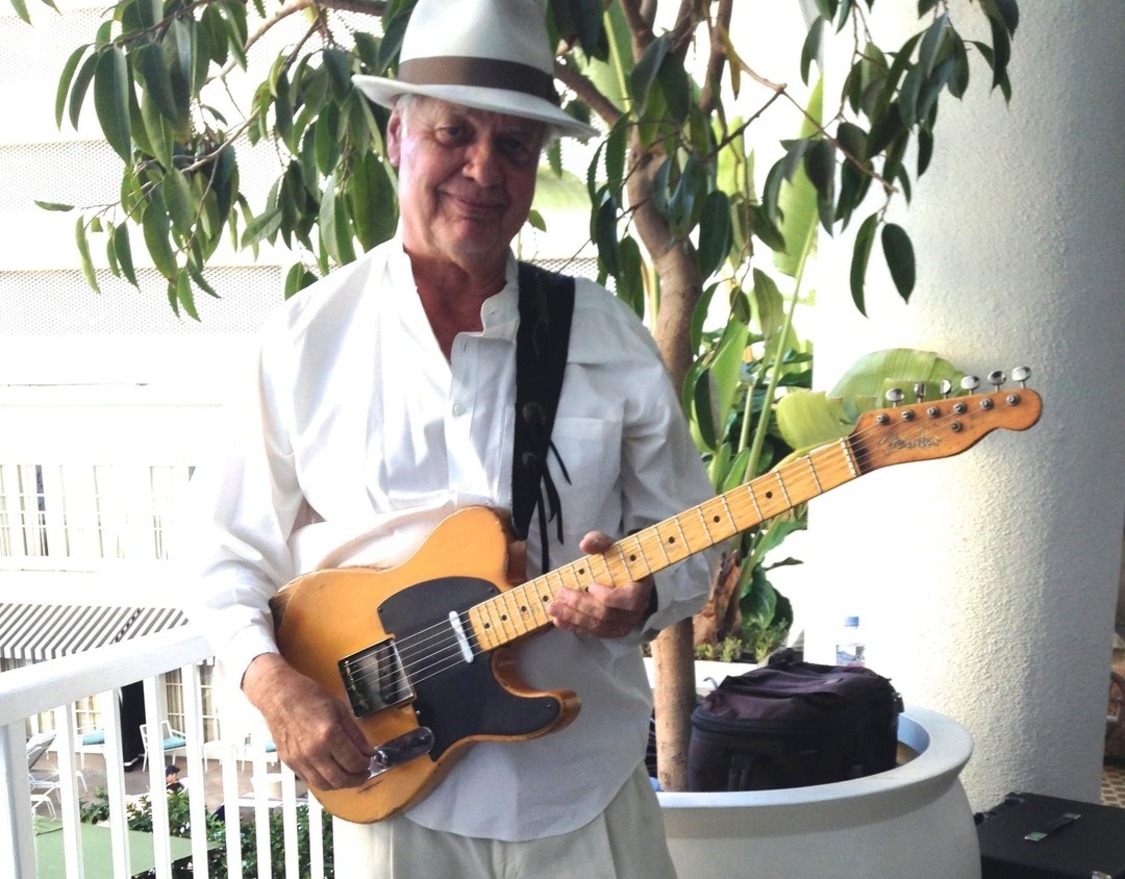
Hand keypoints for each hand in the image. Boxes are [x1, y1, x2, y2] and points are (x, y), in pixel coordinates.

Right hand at [241, 653, 373, 790]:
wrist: (278, 695)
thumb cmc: (309, 696)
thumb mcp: (340, 709)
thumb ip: (355, 734)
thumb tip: (368, 751)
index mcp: (328, 735)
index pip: (353, 762)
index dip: (365, 765)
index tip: (369, 761)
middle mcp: (313, 751)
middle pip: (340, 779)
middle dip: (356, 779)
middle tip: (364, 773)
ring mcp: (299, 760)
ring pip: (324, 785)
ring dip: (341, 785)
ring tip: (350, 776)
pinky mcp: (289, 763)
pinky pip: (310, 781)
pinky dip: (324, 782)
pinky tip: (332, 773)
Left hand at [548, 530, 653, 639]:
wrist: (629, 579)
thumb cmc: (621, 563)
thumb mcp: (613, 548)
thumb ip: (600, 543)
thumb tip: (585, 544)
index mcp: (640, 590)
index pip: (626, 600)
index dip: (606, 596)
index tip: (590, 585)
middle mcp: (634, 612)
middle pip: (605, 614)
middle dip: (580, 605)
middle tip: (560, 594)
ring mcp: (623, 625)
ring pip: (597, 626)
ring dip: (572, 618)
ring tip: (553, 608)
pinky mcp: (611, 632)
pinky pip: (592, 632)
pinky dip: (574, 627)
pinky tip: (559, 620)